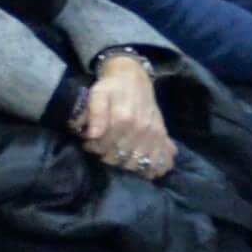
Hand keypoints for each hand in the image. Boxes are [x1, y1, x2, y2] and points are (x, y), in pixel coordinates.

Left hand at [77, 57, 170, 173]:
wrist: (133, 78)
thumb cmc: (112, 88)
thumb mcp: (98, 94)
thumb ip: (95, 113)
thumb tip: (93, 135)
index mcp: (124, 119)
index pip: (106, 147)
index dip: (94, 148)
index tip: (88, 143)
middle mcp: (141, 129)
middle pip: (121, 158)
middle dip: (107, 157)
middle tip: (101, 149)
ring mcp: (154, 134)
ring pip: (139, 163)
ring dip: (126, 165)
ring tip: (116, 154)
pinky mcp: (162, 135)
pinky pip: (163, 159)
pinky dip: (154, 168)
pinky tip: (146, 172)